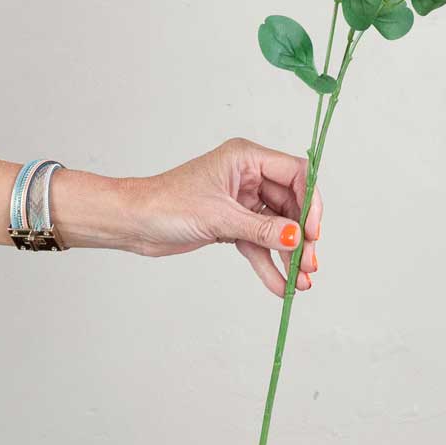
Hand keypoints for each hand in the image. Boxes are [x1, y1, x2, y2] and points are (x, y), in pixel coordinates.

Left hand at [120, 138, 321, 296]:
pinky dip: (268, 264)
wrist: (133, 222)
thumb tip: (296, 238)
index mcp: (246, 159)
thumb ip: (261, 229)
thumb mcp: (219, 217)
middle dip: (302, 237)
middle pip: (291, 205)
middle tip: (310, 264)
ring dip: (288, 255)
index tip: (312, 232)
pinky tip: (279, 285)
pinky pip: (259, 243)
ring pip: (277, 228)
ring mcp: (242, 201)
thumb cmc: (166, 204)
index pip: (295, 173)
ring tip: (300, 283)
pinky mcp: (232, 223)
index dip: (310, 202)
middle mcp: (248, 177)